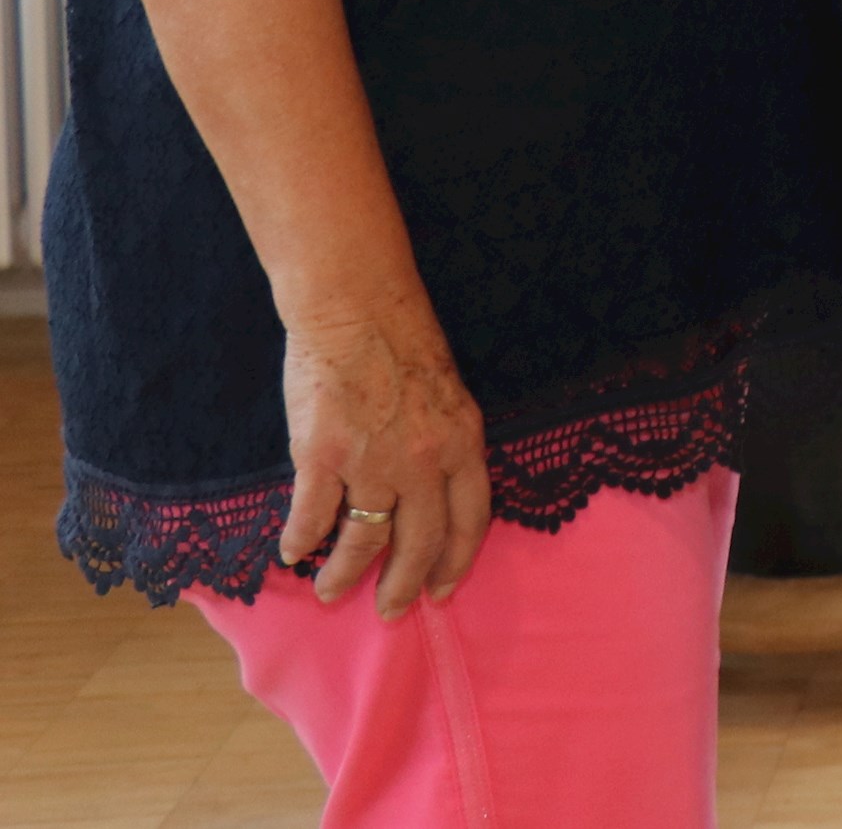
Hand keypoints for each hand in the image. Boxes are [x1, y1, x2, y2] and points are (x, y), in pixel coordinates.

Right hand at [278, 307, 488, 616]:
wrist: (356, 308)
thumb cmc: (404, 345)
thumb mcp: (450, 396)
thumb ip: (445, 445)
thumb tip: (432, 496)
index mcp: (463, 443)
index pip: (470, 519)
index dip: (456, 561)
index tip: (443, 589)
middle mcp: (424, 461)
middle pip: (419, 543)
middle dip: (403, 586)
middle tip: (391, 612)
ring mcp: (373, 462)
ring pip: (363, 541)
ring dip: (345, 575)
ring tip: (331, 593)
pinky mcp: (322, 457)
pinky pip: (313, 517)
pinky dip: (301, 541)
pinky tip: (293, 554)